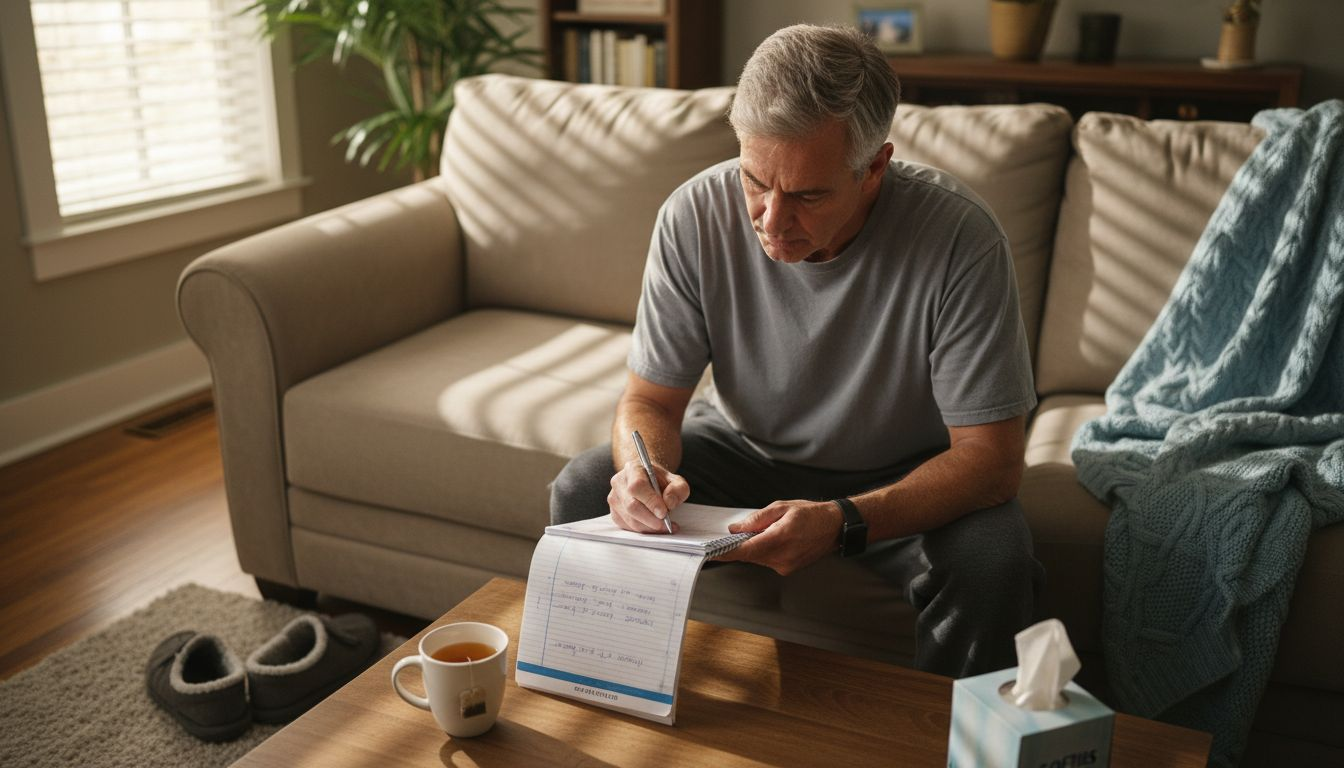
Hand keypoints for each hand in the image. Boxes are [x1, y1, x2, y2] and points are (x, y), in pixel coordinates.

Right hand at [607, 460, 689, 533]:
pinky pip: (628, 527)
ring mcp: (614, 499)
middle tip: (667, 524)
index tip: (664, 512)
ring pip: (630, 519)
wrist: (647, 480)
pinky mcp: (614, 513)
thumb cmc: (659, 480)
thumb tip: (669, 503)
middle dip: (651, 519)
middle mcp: (619, 482)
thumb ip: (678, 489)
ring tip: (665, 526)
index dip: (650, 501)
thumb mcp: (675, 480)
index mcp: (633, 469)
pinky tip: (655, 527)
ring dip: (649, 527)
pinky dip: (644, 530)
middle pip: (631, 506)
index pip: (637, 486)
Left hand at [716, 500, 842, 574]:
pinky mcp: (788, 568)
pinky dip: (763, 551)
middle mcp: (782, 557)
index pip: (745, 550)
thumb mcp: (782, 507)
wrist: (835, 527)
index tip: (710, 552)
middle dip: (739, 545)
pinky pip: (767, 560)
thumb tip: (736, 528)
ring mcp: (785, 565)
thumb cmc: (812, 515)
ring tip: (764, 531)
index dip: (725, 552)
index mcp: (780, 538)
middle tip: (735, 533)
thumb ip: (757, 519)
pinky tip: (771, 539)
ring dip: (753, 547)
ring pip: (757, 558)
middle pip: (749, 555)